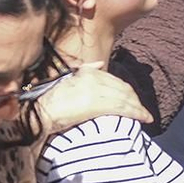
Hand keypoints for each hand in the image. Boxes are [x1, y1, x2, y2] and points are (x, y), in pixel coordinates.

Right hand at [34, 63, 150, 135]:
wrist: (39, 114)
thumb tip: (99, 64)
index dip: (126, 90)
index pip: (114, 80)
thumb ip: (84, 70)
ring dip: (138, 107)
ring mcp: (96, 91)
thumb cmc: (47, 102)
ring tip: (144, 116)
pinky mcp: (97, 104)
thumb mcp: (65, 80)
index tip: (132, 99)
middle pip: (122, 88)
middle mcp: (93, 79)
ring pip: (125, 98)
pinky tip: (143, 118)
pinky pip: (123, 108)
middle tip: (142, 110)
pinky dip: (136, 112)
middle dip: (134, 99)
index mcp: (86, 73)